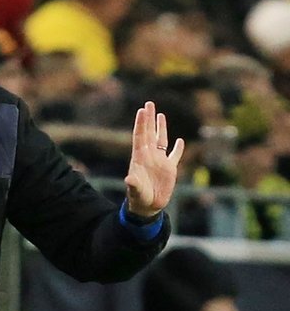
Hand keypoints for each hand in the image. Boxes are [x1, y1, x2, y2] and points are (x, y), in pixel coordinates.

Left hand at [125, 101, 184, 216]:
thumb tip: (129, 179)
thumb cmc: (138, 199)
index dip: (141, 123)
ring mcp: (159, 161)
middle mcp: (149, 156)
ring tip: (160, 114)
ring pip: (161, 140)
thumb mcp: (135, 191)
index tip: (142, 110)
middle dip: (149, 119)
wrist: (147, 207)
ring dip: (161, 127)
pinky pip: (175, 155)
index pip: (140, 136)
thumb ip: (133, 184)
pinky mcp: (169, 169)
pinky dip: (178, 148)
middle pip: (149, 133)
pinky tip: (180, 140)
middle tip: (149, 103)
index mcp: (140, 158)